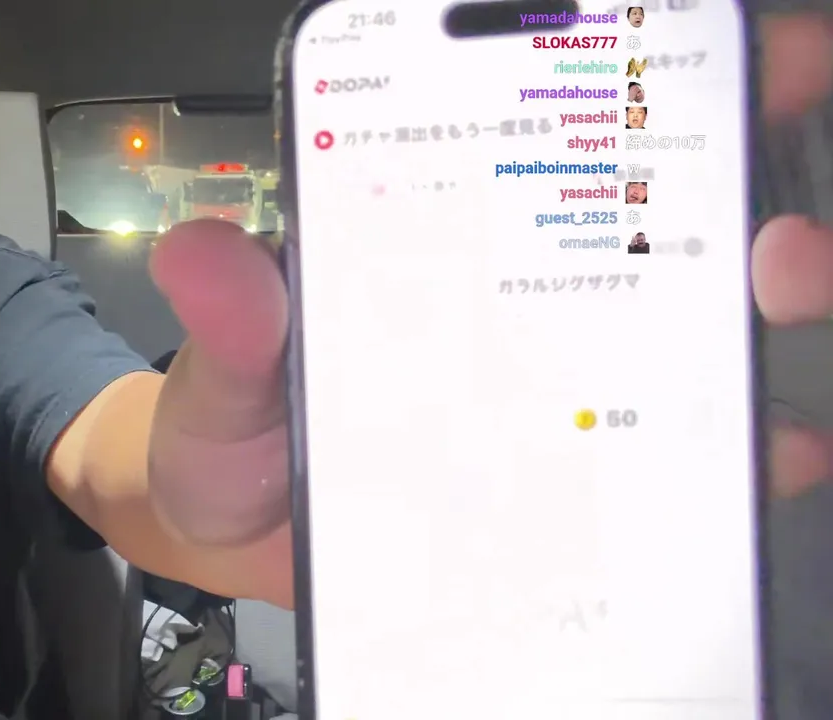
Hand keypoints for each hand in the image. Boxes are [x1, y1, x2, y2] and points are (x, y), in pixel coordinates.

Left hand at [145, 12, 832, 605]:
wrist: (225, 535)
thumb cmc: (225, 428)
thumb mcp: (220, 372)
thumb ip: (229, 323)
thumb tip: (207, 257)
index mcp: (428, 242)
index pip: (545, 140)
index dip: (645, 86)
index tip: (730, 55)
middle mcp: (505, 305)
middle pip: (649, 234)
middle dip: (736, 202)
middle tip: (768, 229)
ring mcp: (540, 397)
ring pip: (681, 341)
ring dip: (752, 315)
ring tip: (778, 299)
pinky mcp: (552, 488)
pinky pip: (659, 469)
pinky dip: (729, 459)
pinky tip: (764, 455)